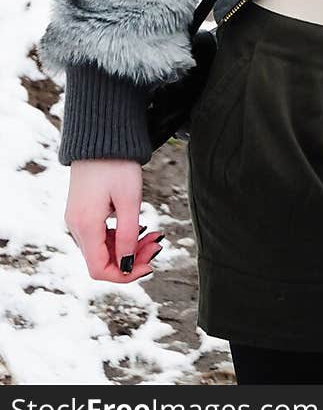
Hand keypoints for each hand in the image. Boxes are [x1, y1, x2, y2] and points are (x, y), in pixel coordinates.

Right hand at [65, 160, 163, 282]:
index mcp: (85, 226)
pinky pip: (100, 235)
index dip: (125, 274)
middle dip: (132, 258)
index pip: (99, 270)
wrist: (100, 135)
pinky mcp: (83, 211)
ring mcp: (78, 219)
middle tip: (157, 242)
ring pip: (103, 248)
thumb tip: (126, 266)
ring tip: (153, 233)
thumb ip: (128, 235)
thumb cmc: (117, 163)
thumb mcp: (129, 199)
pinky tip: (139, 226)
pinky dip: (120, 236)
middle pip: (102, 260)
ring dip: (128, 247)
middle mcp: (76, 226)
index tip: (149, 264)